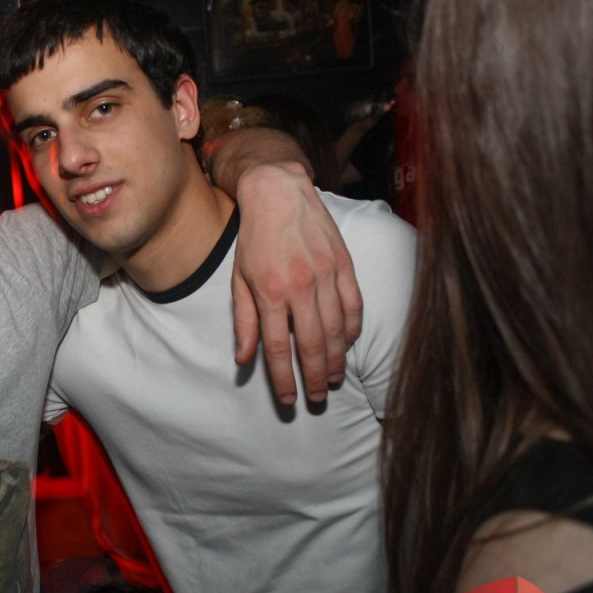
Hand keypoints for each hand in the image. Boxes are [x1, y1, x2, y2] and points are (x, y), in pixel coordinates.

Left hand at [232, 161, 362, 403]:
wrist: (278, 193)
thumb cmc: (253, 239)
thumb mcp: (238, 279)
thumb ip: (244, 321)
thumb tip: (244, 360)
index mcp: (270, 291)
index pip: (277, 347)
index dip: (283, 378)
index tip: (287, 399)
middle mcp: (301, 286)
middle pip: (311, 345)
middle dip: (313, 378)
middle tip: (316, 399)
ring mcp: (327, 274)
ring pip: (336, 330)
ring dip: (334, 360)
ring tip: (331, 379)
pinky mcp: (344, 264)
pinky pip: (354, 306)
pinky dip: (351, 330)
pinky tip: (345, 346)